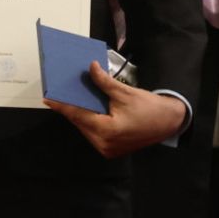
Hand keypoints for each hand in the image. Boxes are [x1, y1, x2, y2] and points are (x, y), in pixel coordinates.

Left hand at [47, 62, 186, 157]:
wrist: (170, 122)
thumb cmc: (149, 108)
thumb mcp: (125, 92)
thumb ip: (104, 82)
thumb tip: (90, 68)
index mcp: (107, 131)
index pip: (78, 115)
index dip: (62, 106)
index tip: (48, 99)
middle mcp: (105, 144)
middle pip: (81, 123)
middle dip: (71, 108)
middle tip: (59, 95)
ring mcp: (108, 150)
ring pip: (86, 129)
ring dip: (80, 115)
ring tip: (70, 100)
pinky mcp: (112, 150)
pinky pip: (94, 133)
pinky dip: (90, 121)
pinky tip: (86, 109)